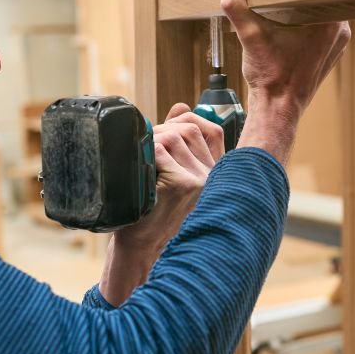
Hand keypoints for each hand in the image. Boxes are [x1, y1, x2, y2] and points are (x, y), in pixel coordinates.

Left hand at [98, 103, 223, 305]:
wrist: (142, 246)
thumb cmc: (152, 211)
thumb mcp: (170, 173)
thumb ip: (179, 140)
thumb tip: (181, 106)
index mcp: (213, 173)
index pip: (212, 130)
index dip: (188, 120)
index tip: (168, 126)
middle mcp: (212, 176)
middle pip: (187, 129)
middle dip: (161, 130)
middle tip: (144, 147)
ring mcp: (200, 180)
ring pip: (172, 137)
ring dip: (150, 141)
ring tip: (141, 161)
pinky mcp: (183, 184)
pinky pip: (159, 150)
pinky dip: (144, 155)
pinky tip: (141, 173)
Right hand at [219, 0, 349, 162]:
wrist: (277, 110)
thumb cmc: (271, 79)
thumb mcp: (250, 38)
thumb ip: (237, 8)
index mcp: (330, 23)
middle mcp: (340, 32)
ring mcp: (337, 44)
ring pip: (323, 13)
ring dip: (305, 6)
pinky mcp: (328, 53)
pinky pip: (322, 28)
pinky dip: (307, 23)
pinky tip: (290, 20)